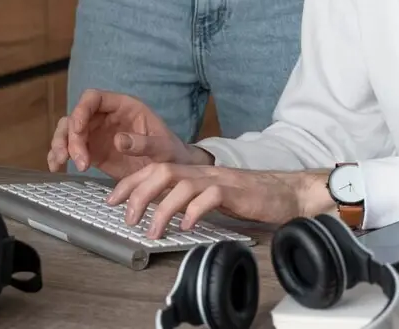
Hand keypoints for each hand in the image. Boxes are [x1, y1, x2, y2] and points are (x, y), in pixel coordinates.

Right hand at [46, 88, 207, 179]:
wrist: (171, 173)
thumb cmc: (171, 153)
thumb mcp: (163, 148)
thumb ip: (144, 143)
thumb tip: (119, 140)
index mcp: (123, 106)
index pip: (94, 98)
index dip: (81, 110)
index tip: (78, 130)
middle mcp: (106, 117)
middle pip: (76, 117)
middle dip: (70, 136)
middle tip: (77, 159)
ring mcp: (97, 134)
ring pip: (68, 131)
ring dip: (60, 145)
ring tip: (61, 164)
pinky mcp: (93, 151)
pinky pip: (70, 149)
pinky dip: (59, 156)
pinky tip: (56, 167)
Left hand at [105, 163, 332, 238]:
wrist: (286, 191)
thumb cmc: (249, 197)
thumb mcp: (211, 196)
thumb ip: (189, 199)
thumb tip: (161, 214)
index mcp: (194, 172)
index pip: (154, 168)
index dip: (131, 182)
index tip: (112, 200)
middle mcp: (202, 172)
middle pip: (161, 171)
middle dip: (138, 193)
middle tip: (127, 217)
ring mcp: (218, 179)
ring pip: (181, 184)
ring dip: (162, 208)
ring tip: (153, 230)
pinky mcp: (235, 191)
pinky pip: (210, 197)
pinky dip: (194, 210)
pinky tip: (187, 225)